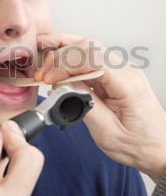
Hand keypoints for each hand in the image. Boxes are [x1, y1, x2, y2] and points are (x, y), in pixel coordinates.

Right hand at [35, 33, 165, 182]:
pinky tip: (58, 64)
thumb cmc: (140, 145)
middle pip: (88, 46)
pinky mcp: (115, 75)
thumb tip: (63, 86)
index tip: (48, 79)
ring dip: (63, 53)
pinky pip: (91, 59)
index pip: (92, 58)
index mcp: (128, 83)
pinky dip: (71, 60)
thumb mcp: (107, 133)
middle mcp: (127, 71)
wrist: (160, 149)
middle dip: (60, 55)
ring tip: (43, 59)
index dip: (65, 64)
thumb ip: (84, 105)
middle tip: (41, 71)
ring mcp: (122, 70)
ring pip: (88, 48)